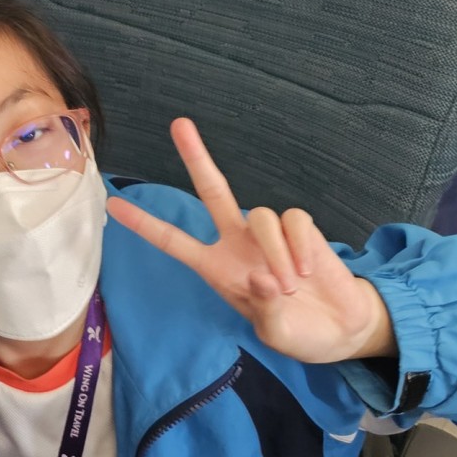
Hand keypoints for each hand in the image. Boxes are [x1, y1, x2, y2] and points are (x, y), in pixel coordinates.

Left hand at [106, 119, 394, 364]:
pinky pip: (293, 220)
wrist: (342, 330)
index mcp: (218, 269)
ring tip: (293, 286)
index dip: (145, 225)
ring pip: (261, 215)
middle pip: (213, 191)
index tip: (113, 205)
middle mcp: (238, 243)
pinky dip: (300, 245)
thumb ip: (266, 308)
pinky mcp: (301, 229)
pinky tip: (309, 270)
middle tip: (179, 123)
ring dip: (276, 252)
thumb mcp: (276, 333)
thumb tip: (261, 276)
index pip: (175, 242)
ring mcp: (269, 234)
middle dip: (197, 157)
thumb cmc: (299, 332)